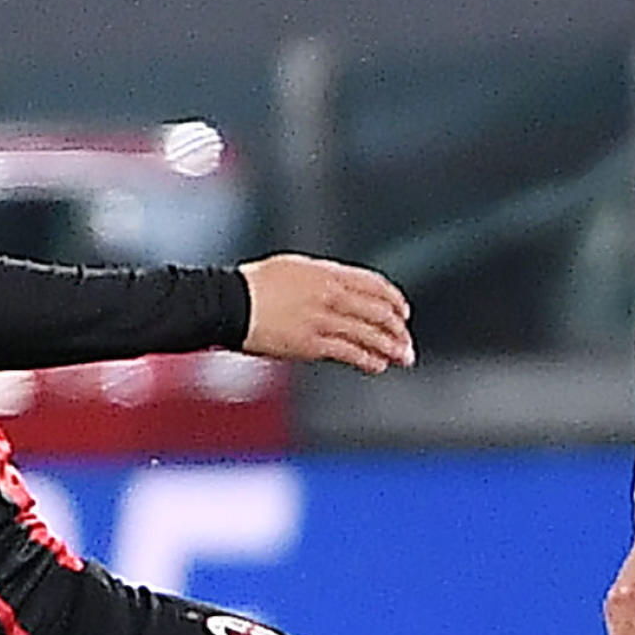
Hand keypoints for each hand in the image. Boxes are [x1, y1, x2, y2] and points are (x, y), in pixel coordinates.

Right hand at [237, 254, 412, 373]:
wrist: (229, 303)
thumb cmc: (254, 286)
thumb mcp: (294, 268)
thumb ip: (322, 277)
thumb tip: (343, 287)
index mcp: (326, 273)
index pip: (373, 285)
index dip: (393, 299)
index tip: (403, 312)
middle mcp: (329, 294)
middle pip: (377, 311)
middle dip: (398, 328)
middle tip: (406, 341)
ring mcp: (321, 319)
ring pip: (368, 334)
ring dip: (390, 347)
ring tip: (401, 357)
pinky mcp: (310, 343)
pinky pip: (348, 352)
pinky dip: (367, 359)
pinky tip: (377, 365)